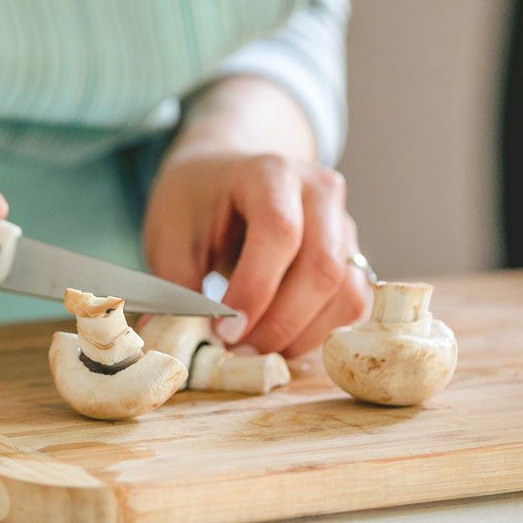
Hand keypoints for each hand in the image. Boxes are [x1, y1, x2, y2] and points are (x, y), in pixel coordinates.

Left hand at [143, 77, 368, 357]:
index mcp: (270, 172)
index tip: (224, 331)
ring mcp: (344, 223)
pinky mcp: (352, 256)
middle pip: (322, 267)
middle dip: (280, 324)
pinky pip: (351, 306)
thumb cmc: (196, 201)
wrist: (226, 171)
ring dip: (301, 336)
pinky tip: (278, 341)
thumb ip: (176, 283)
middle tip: (238, 351)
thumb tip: (179, 337)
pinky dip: (318, 334)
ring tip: (254, 349)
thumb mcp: (169, 232)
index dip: (255, 289)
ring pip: (345, 293)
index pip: (280, 232)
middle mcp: (319, 192)